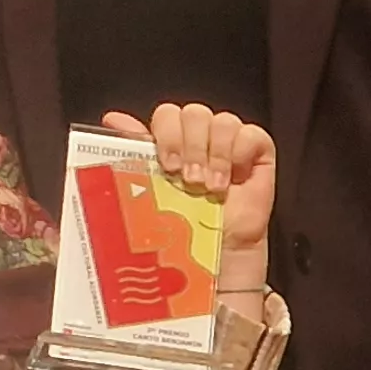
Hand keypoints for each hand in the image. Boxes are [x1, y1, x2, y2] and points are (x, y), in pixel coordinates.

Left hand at [99, 104, 278, 283]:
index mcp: (173, 139)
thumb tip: (113, 119)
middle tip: (189, 180)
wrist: (215, 256)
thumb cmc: (182, 227)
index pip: (168, 114)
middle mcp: (200, 137)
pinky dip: (239, 154)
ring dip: (215, 156)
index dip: (167, 133)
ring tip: (210, 187)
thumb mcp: (150, 186)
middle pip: (194, 113)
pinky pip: (250, 134)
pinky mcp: (257, 151)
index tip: (168, 164)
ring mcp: (229, 142)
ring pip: (222, 121)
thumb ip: (136, 150)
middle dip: (190, 146)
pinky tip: (234, 179)